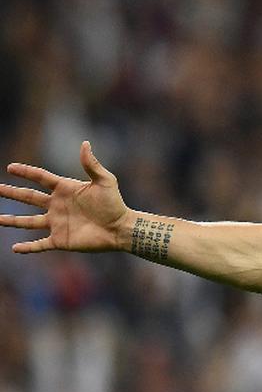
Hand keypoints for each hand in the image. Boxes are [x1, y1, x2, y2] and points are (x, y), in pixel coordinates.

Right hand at [0, 141, 131, 252]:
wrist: (121, 228)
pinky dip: (27, 247)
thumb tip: (85, 143)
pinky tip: (14, 248)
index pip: (41, 178)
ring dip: (12, 220)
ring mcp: (57, 223)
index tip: (10, 167)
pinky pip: (40, 244)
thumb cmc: (115, 203)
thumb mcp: (105, 181)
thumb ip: (92, 164)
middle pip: (29, 197)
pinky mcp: (60, 240)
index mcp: (65, 189)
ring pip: (28, 221)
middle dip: (12, 192)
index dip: (26, 172)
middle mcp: (57, 206)